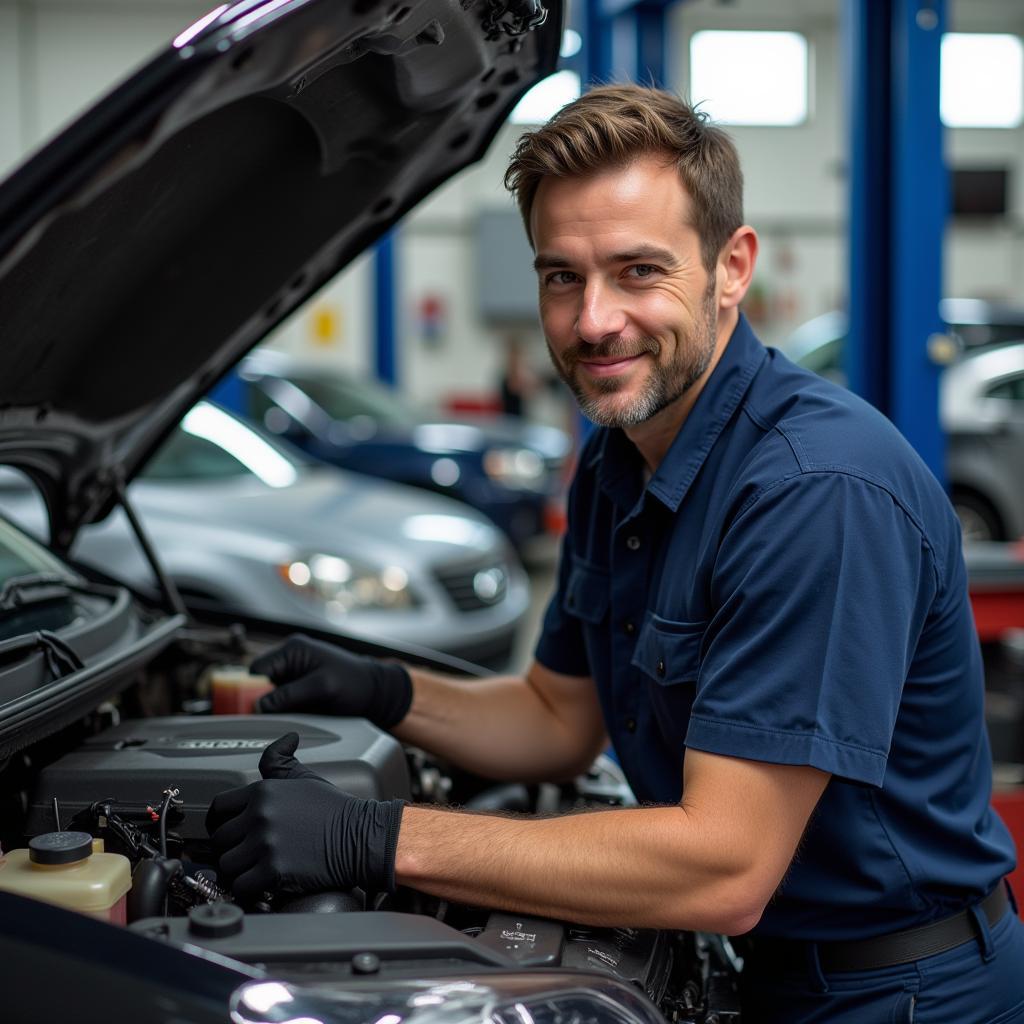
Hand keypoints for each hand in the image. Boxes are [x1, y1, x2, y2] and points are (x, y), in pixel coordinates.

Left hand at [206, 733, 404, 900]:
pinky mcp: (274, 871)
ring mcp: (266, 844)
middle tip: (246, 853)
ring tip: (253, 869)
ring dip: (238, 870)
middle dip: (231, 848)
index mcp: (263, 792)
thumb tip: (286, 739)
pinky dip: (248, 890)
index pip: (218, 807)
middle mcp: (260, 816)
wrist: (361, 836)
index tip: (227, 832)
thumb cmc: (335, 810)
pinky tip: (261, 884)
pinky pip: (241, 887)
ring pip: (226, 864)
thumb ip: (282, 759)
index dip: (220, 822)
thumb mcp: (305, 777)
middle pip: (219, 839)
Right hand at [252, 634, 411, 727]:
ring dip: (272, 707)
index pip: (256, 670)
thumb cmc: (354, 683)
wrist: (374, 691)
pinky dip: (281, 710)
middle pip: (258, 682)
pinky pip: (279, 699)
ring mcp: (293, 672)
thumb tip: (259, 706)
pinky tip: (290, 717)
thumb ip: (289, 695)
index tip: (255, 711)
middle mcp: (289, 657)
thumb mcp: (322, 688)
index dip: (252, 690)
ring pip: (267, 692)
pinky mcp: (297, 686)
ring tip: (285, 717)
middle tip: (269, 718)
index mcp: (293, 649)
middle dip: (261, 700)